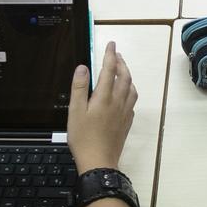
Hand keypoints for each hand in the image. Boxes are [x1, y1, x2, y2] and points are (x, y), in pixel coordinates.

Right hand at [67, 42, 137, 172]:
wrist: (99, 162)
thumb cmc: (83, 138)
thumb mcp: (75, 112)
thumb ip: (79, 89)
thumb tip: (83, 68)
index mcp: (104, 98)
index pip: (109, 70)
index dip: (110, 55)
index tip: (111, 44)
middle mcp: (118, 102)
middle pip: (124, 77)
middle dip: (121, 63)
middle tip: (116, 54)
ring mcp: (124, 113)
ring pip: (131, 88)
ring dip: (128, 76)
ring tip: (122, 70)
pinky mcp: (126, 123)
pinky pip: (132, 101)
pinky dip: (129, 91)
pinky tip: (124, 94)